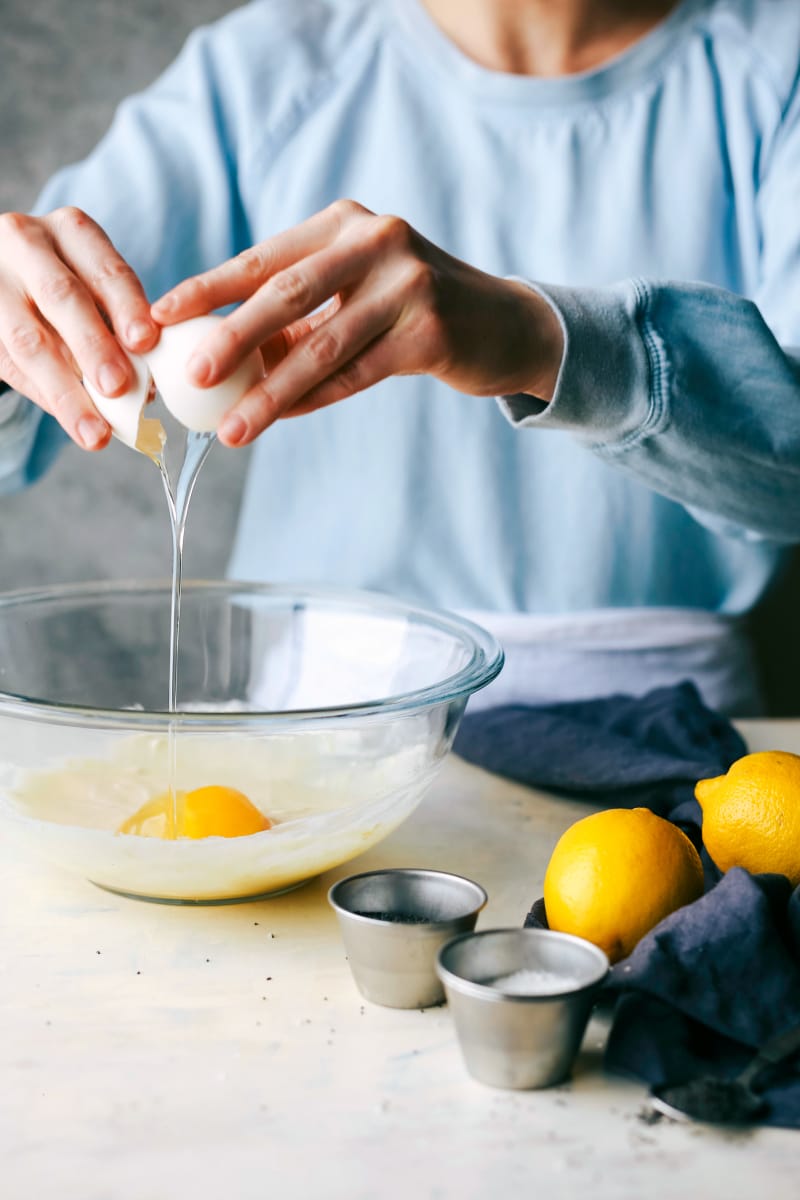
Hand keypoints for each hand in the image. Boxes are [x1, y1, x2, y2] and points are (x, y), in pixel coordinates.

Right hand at [0, 207, 158, 448]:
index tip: (145, 343)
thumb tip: (148, 388)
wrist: (1, 279)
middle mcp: (27, 243)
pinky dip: (43, 395)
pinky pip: (9, 362)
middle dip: (93, 346)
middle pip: (62, 297)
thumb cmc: (64, 288)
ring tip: (95, 432)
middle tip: (120, 388)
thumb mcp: (92, 286)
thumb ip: (118, 324)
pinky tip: (69, 420)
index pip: (106, 269)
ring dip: (66, 390)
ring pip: (29, 340)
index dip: (126, 306)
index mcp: (72, 232)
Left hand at [151, 200, 562, 446]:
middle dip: (233, 337)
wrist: (501, 325)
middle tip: (191, 376)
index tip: (160, 317)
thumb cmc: (409, 309)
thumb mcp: (353, 294)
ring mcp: (409, 283)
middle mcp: (377, 240)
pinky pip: (359, 373)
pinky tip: (281, 418)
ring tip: (234, 430)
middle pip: (288, 294)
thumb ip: (296, 316)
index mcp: (345, 223)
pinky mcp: (432, 331)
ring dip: (272, 392)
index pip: (263, 257)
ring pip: (324, 344)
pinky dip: (316, 399)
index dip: (208, 288)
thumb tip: (220, 356)